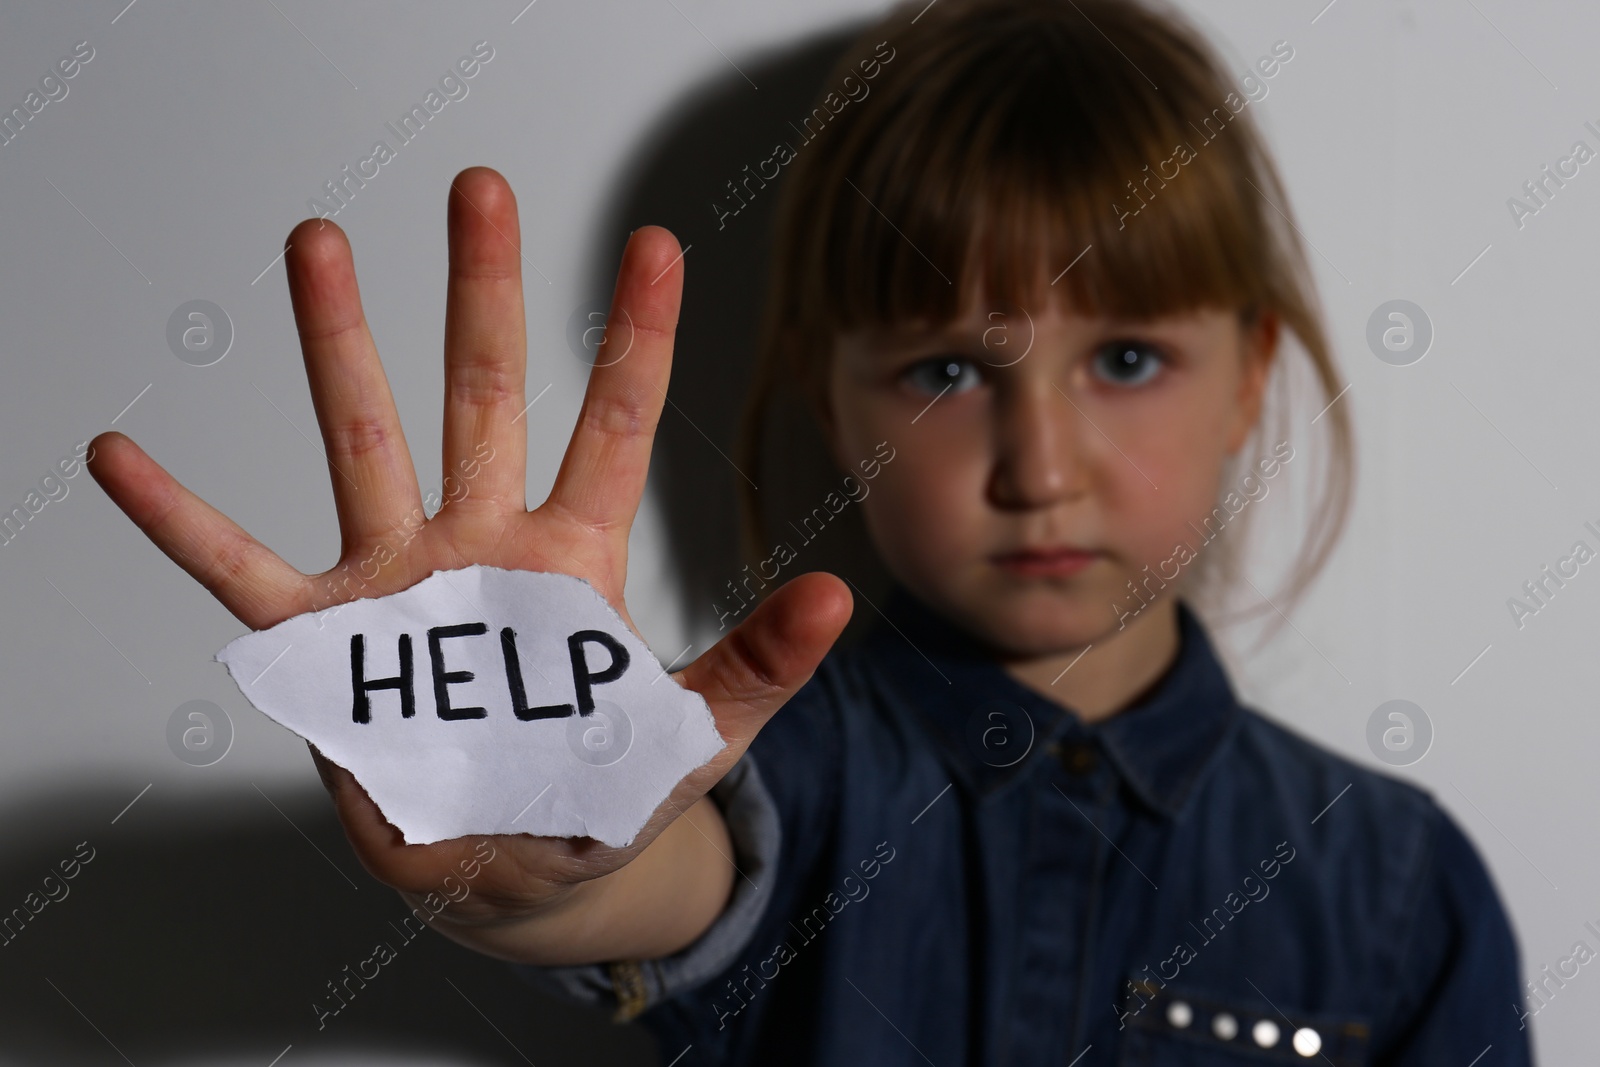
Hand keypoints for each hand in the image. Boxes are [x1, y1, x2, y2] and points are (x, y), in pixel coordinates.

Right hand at [88, 167, 850, 934]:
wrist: (518, 866)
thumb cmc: (605, 790)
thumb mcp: (698, 732)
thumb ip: (760, 664)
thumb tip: (840, 595)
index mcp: (575, 556)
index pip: (613, 426)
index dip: (636, 335)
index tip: (653, 243)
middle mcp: (483, 542)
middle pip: (482, 395)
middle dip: (482, 293)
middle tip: (478, 188)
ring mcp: (399, 581)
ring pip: (363, 441)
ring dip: (338, 345)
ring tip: (319, 245)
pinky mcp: (328, 644)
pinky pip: (240, 574)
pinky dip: (181, 523)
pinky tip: (125, 457)